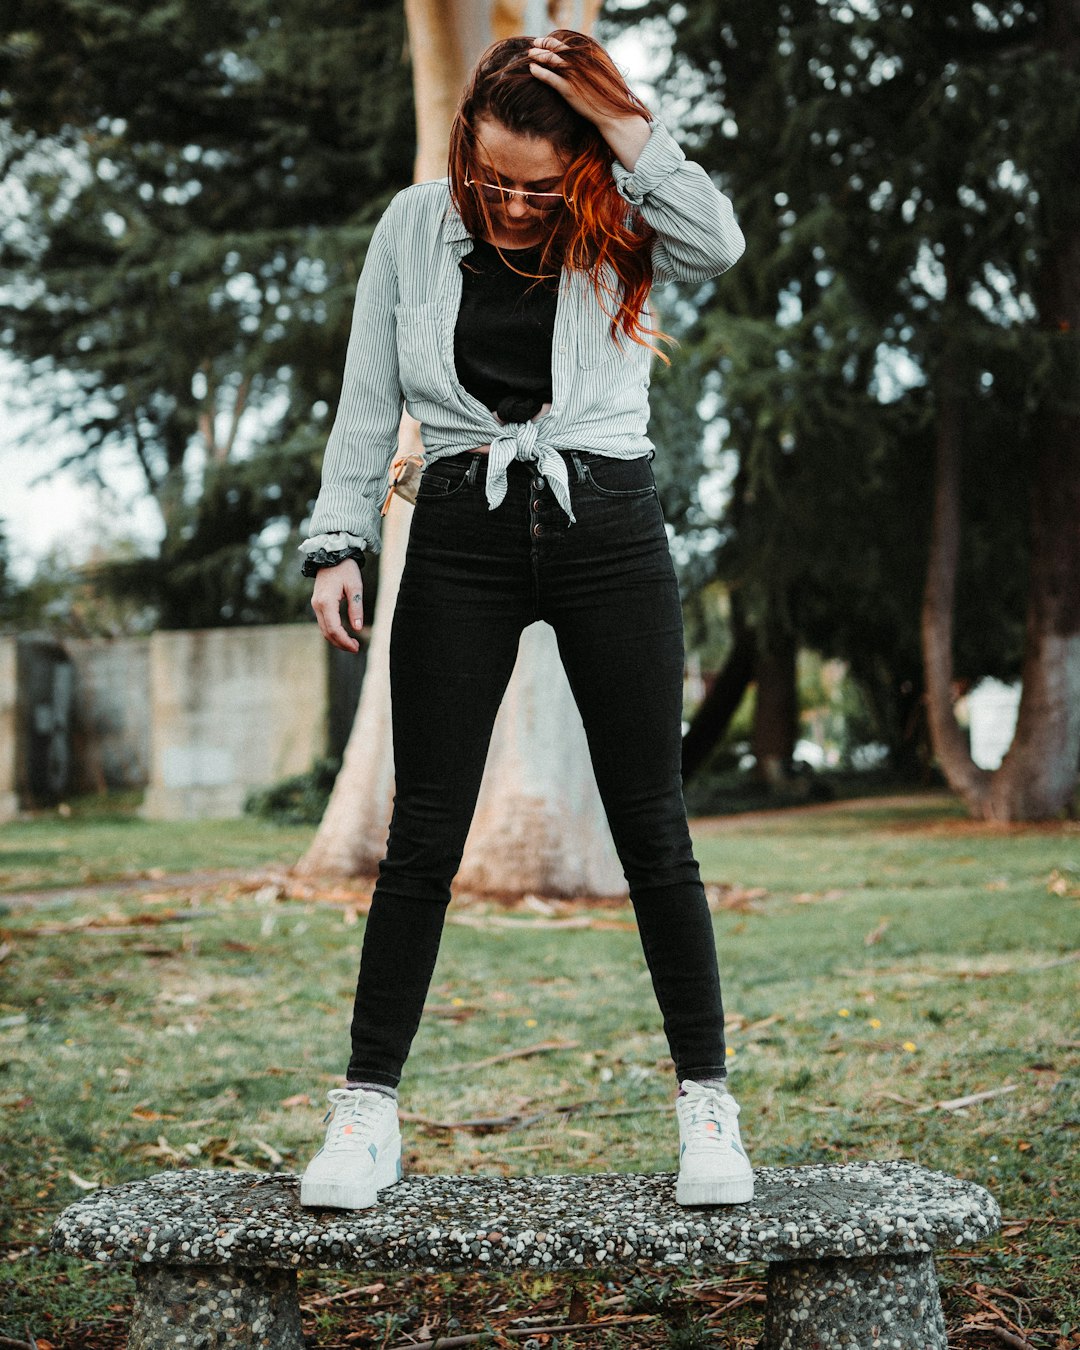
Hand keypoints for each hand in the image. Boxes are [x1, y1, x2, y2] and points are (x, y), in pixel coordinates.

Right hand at [311, 558, 363, 651]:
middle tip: (356, 648)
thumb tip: (357, 628)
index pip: (334, 629)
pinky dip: (333, 631)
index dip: (345, 641)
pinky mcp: (317, 603)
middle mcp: (317, 605)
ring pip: (324, 629)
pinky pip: (323, 622)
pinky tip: (344, 633)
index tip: (356, 647)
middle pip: (327, 632)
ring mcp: (315, 605)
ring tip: (351, 643)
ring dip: (336, 639)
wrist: (331, 555)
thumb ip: (356, 607)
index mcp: (326, 602)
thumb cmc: (345, 569)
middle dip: (341, 643)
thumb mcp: (355, 587)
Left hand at [527, 34, 651, 168]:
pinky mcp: (568, 90)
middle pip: (557, 48)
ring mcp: (574, 76)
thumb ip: (594, 65)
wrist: (612, 113)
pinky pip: (550, 78)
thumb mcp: (604, 74)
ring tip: (530, 54)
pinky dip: (539, 72)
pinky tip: (532, 69)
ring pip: (551, 60)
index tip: (546, 41)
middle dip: (544, 44)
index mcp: (589, 57)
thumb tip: (587, 62)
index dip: (554, 41)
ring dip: (538, 55)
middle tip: (534, 44)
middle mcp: (581, 63)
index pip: (567, 44)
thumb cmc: (609, 96)